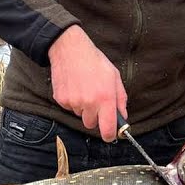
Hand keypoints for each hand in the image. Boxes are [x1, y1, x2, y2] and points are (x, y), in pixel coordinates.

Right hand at [47, 25, 127, 140]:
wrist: (70, 49)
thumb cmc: (94, 61)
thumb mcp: (114, 76)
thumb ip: (121, 99)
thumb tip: (123, 116)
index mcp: (105, 98)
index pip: (107, 130)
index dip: (110, 135)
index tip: (110, 135)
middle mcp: (89, 103)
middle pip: (91, 124)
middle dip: (95, 117)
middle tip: (95, 100)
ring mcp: (73, 102)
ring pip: (80, 115)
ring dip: (83, 107)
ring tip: (84, 88)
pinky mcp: (61, 100)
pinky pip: (69, 108)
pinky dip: (72, 101)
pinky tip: (74, 86)